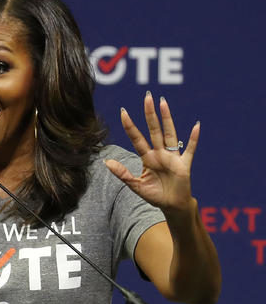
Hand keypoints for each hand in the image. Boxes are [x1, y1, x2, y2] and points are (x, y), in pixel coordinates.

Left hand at [104, 91, 198, 215]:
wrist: (172, 206)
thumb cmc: (155, 195)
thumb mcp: (136, 185)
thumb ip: (122, 174)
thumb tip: (106, 162)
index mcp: (147, 158)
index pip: (136, 138)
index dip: (130, 125)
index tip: (123, 111)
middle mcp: (159, 153)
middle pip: (153, 130)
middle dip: (150, 114)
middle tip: (147, 96)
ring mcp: (172, 157)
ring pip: (169, 134)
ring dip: (167, 118)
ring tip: (163, 103)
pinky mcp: (184, 165)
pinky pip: (190, 149)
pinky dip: (193, 139)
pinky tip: (196, 126)